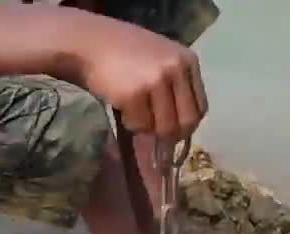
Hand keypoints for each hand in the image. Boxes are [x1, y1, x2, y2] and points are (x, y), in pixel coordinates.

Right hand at [72, 21, 208, 140]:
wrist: (90, 42)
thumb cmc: (124, 52)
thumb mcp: (161, 59)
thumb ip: (176, 85)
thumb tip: (181, 127)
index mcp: (188, 61)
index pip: (200, 107)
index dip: (187, 123)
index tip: (174, 128)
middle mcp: (176, 69)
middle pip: (187, 121)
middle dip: (172, 134)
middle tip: (156, 134)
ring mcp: (156, 81)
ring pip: (165, 127)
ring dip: (149, 128)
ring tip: (135, 114)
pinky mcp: (134, 94)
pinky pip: (141, 125)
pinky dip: (131, 124)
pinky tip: (123, 109)